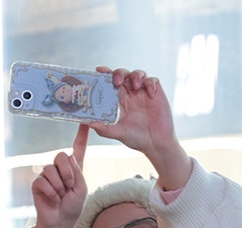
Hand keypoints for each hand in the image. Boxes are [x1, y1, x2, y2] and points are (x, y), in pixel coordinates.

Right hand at [29, 125, 89, 227]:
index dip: (81, 135)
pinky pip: (43, 181)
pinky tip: (52, 199)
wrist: (60, 222)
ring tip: (60, 196)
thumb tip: (66, 157)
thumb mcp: (82, 188)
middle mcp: (60, 169)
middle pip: (61, 156)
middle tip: (69, 187)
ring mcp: (48, 175)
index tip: (84, 122)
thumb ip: (77, 171)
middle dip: (67, 173)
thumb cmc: (73, 207)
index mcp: (75, 168)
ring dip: (59, 185)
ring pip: (51, 169)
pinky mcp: (38, 183)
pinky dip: (50, 192)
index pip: (77, 148)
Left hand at [89, 67, 190, 190]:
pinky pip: (152, 80)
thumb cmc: (136, 138)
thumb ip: (103, 127)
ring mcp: (142, 92)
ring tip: (135, 86)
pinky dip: (150, 83)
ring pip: (137, 73)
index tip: (98, 70)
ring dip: (135, 76)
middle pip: (122, 74)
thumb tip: (86, 122)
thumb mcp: (117, 133)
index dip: (104, 74)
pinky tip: (150, 93)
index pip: (109, 82)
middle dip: (118, 73)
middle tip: (117, 82)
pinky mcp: (155, 93)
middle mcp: (129, 94)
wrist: (156, 143)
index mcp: (118, 100)